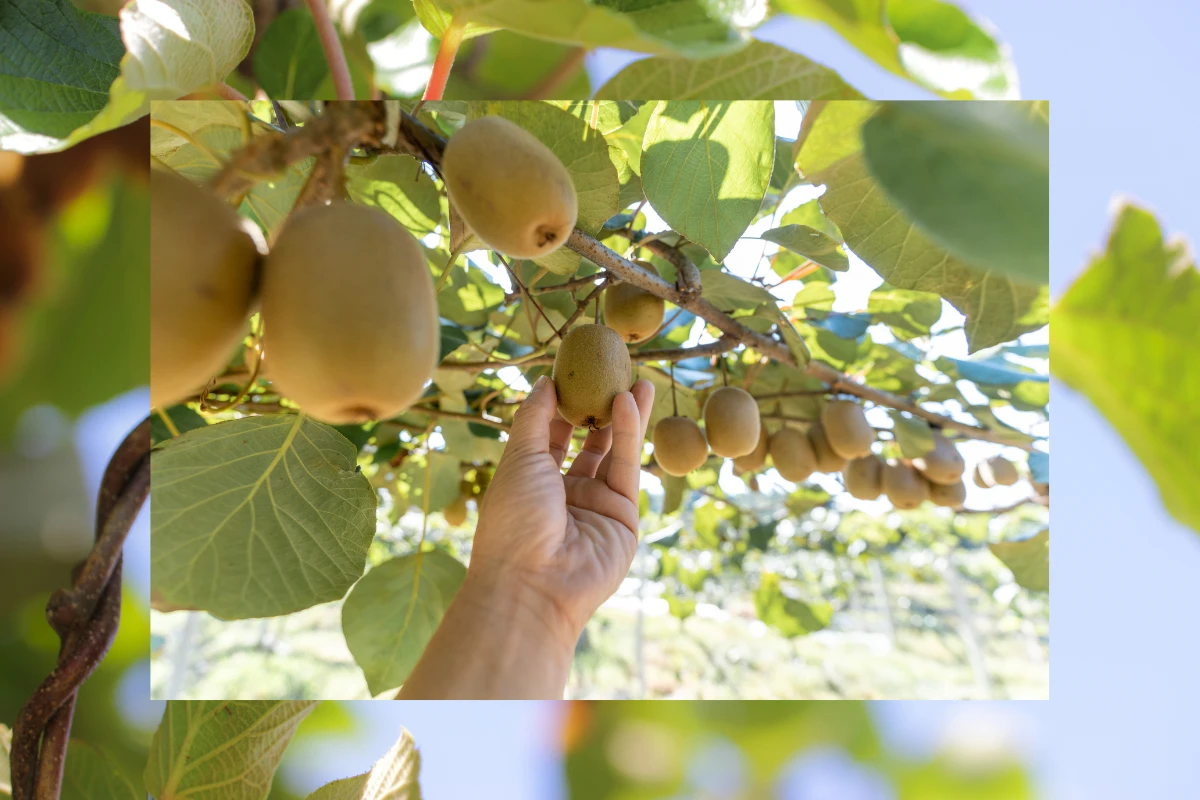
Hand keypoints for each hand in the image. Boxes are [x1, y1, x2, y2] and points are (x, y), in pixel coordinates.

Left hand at [469, 374, 654, 645]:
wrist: (532, 584)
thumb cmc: (513, 521)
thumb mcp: (518, 459)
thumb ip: (534, 419)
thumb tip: (544, 381)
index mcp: (532, 483)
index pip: (552, 438)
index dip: (563, 407)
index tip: (576, 373)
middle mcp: (565, 495)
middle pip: (589, 444)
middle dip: (601, 410)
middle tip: (615, 374)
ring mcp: (596, 507)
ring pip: (614, 454)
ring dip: (624, 418)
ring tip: (635, 380)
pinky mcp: (623, 518)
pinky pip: (626, 470)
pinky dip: (628, 435)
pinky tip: (628, 403)